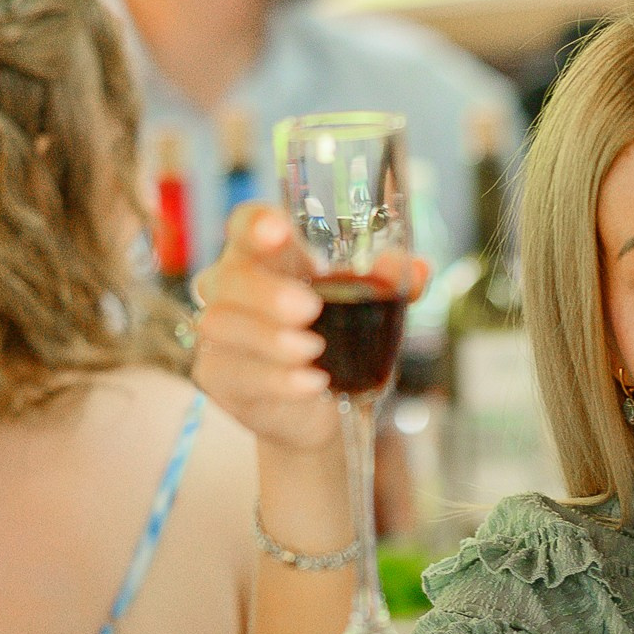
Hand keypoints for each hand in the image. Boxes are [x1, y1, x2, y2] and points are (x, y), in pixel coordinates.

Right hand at [192, 204, 428, 457]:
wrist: (327, 409)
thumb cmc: (341, 341)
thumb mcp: (373, 309)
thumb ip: (392, 285)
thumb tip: (416, 269)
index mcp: (267, 257)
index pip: (245, 225)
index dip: (256, 224)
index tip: (280, 232)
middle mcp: (231, 289)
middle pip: (228, 277)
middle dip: (266, 293)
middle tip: (310, 309)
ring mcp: (219, 335)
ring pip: (220, 324)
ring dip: (269, 338)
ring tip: (314, 351)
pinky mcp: (218, 377)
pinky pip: (233, 373)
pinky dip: (276, 379)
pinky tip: (311, 382)